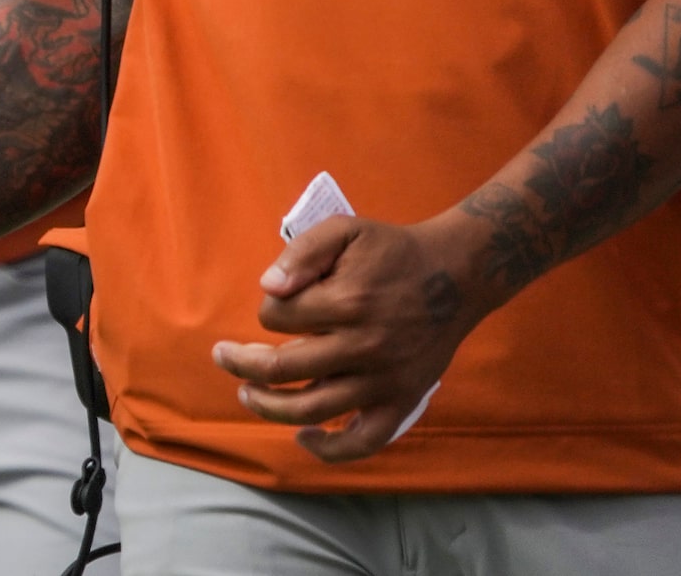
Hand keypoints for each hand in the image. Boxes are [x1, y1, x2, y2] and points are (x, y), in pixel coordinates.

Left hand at [212, 212, 487, 462]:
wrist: (458, 274)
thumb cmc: (393, 251)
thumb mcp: (345, 230)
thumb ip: (302, 252)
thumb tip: (268, 287)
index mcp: (346, 302)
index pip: (276, 318)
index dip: (266, 310)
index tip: (276, 303)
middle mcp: (363, 346)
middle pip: (283, 368)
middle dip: (242, 362)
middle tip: (223, 355)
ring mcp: (383, 380)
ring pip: (312, 408)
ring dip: (268, 406)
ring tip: (246, 393)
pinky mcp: (402, 401)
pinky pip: (364, 440)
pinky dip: (331, 449)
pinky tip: (304, 437)